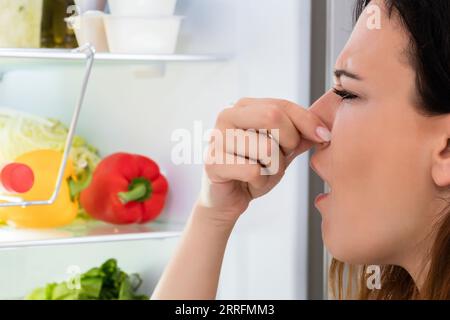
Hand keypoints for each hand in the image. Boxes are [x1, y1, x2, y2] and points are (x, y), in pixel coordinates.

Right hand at [197, 98, 331, 225]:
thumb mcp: (283, 148)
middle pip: (273, 117)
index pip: (282, 105)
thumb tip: (326, 127)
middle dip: (288, 142)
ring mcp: (217, 138)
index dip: (307, 121)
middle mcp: (227, 115)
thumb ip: (301, 134)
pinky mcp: (213, 163)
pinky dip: (260, 182)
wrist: (229, 198)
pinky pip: (254, 171)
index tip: (324, 137)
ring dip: (273, 168)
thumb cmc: (255, 168)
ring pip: (267, 149)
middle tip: (281, 157)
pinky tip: (250, 183)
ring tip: (261, 171)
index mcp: (243, 106)